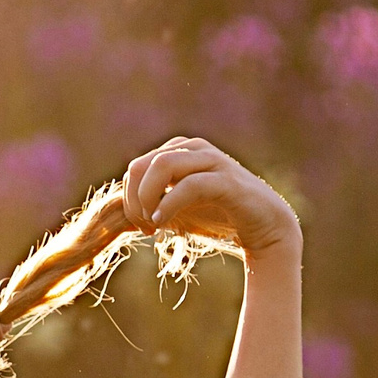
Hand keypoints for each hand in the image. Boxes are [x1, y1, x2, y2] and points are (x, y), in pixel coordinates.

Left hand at [120, 136, 300, 255]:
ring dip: (148, 199)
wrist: (262, 227)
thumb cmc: (215, 217)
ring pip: (161, 165)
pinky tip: (164, 222)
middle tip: (145, 226)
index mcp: (178, 152)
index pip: (135, 169)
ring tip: (154, 223)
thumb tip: (115, 210)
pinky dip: (170, 204)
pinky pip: (189, 184)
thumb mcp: (175, 208)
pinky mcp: (227, 179)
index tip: (142, 225)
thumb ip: (149, 202)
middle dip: (134, 200)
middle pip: (140, 165)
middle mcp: (193, 149)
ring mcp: (211, 160)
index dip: (130, 199)